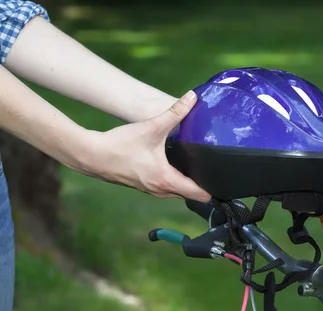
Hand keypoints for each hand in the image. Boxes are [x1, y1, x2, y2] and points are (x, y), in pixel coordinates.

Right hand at [81, 90, 210, 201]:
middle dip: (204, 186)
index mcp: (167, 180)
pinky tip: (179, 168)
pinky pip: (167, 189)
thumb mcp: (151, 127)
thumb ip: (174, 113)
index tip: (225, 180)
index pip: (199, 194)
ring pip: (178, 193)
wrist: (91, 155)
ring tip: (201, 170)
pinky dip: (176, 183)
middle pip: (191, 195)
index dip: (213, 188)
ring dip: (189, 185)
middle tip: (216, 171)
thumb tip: (192, 98)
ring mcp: (151, 191)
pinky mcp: (144, 186)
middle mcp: (161, 191)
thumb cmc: (120, 144)